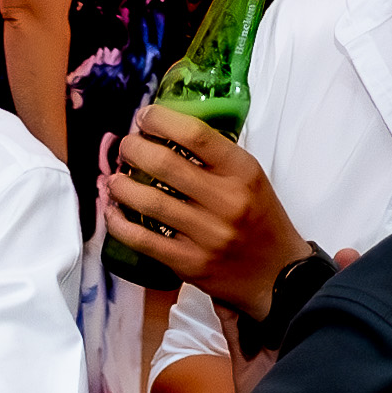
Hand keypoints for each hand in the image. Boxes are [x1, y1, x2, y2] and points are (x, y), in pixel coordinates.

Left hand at [98, 105, 309, 306]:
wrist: (278, 274)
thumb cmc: (260, 220)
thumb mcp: (250, 177)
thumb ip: (215, 156)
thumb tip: (166, 131)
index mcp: (243, 172)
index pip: (196, 135)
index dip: (161, 120)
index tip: (145, 118)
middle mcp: (226, 201)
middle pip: (165, 164)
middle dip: (134, 150)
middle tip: (125, 148)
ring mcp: (207, 235)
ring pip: (149, 202)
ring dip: (122, 186)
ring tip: (115, 180)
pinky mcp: (190, 263)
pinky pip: (143, 240)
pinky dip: (120, 224)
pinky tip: (113, 213)